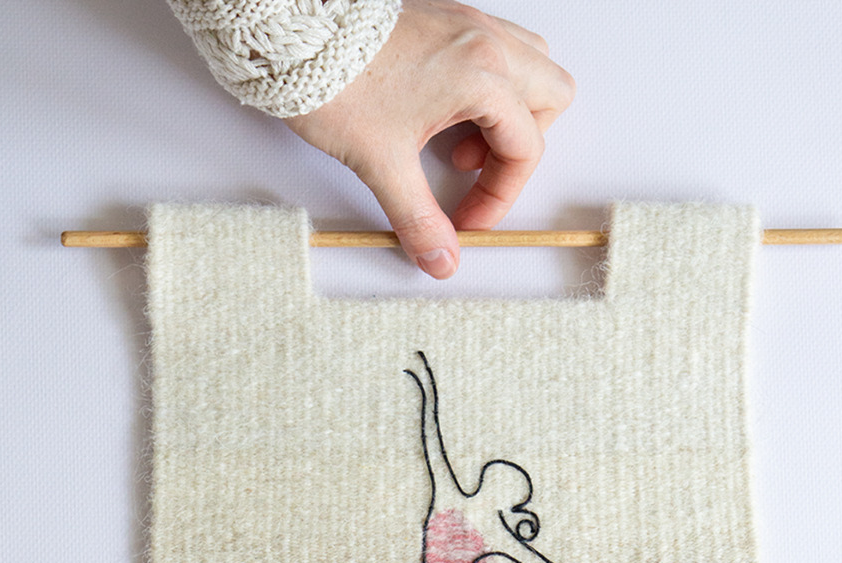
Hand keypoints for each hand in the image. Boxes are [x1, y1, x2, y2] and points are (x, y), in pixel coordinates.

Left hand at [284, 0, 574, 278]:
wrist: (291, 33)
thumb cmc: (335, 79)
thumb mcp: (381, 164)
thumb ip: (419, 219)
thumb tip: (441, 259)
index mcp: (482, 73)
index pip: (524, 147)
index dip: (500, 196)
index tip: (467, 219)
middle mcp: (484, 41)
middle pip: (550, 96)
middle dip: (520, 146)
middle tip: (476, 172)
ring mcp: (466, 25)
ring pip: (529, 66)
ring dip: (509, 113)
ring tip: (461, 142)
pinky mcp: (445, 20)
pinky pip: (495, 51)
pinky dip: (486, 88)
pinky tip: (445, 113)